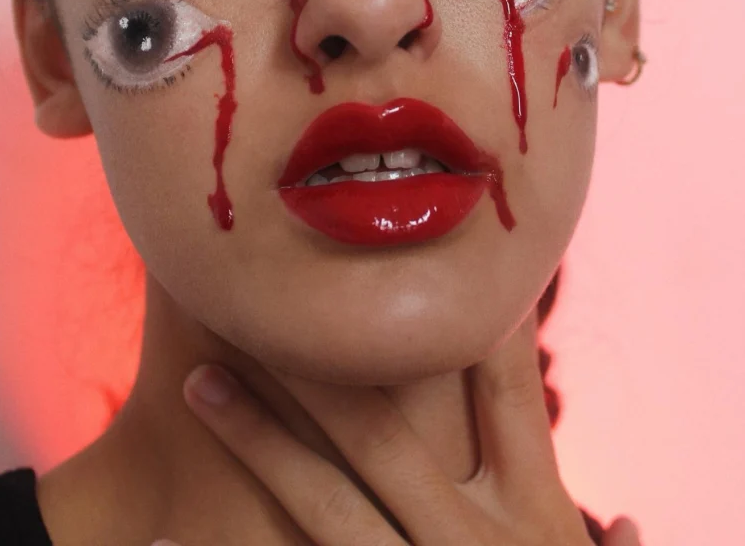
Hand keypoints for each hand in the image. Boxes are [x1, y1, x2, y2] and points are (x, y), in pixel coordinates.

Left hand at [170, 310, 640, 544]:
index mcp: (535, 521)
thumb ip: (576, 536)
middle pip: (385, 431)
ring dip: (257, 435)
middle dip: (318, 361)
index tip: (407, 256)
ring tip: (198, 379)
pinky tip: (166, 527)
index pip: (503, 391)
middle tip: (257, 300)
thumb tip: (608, 499)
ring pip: (323, 502)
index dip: (463, 316)